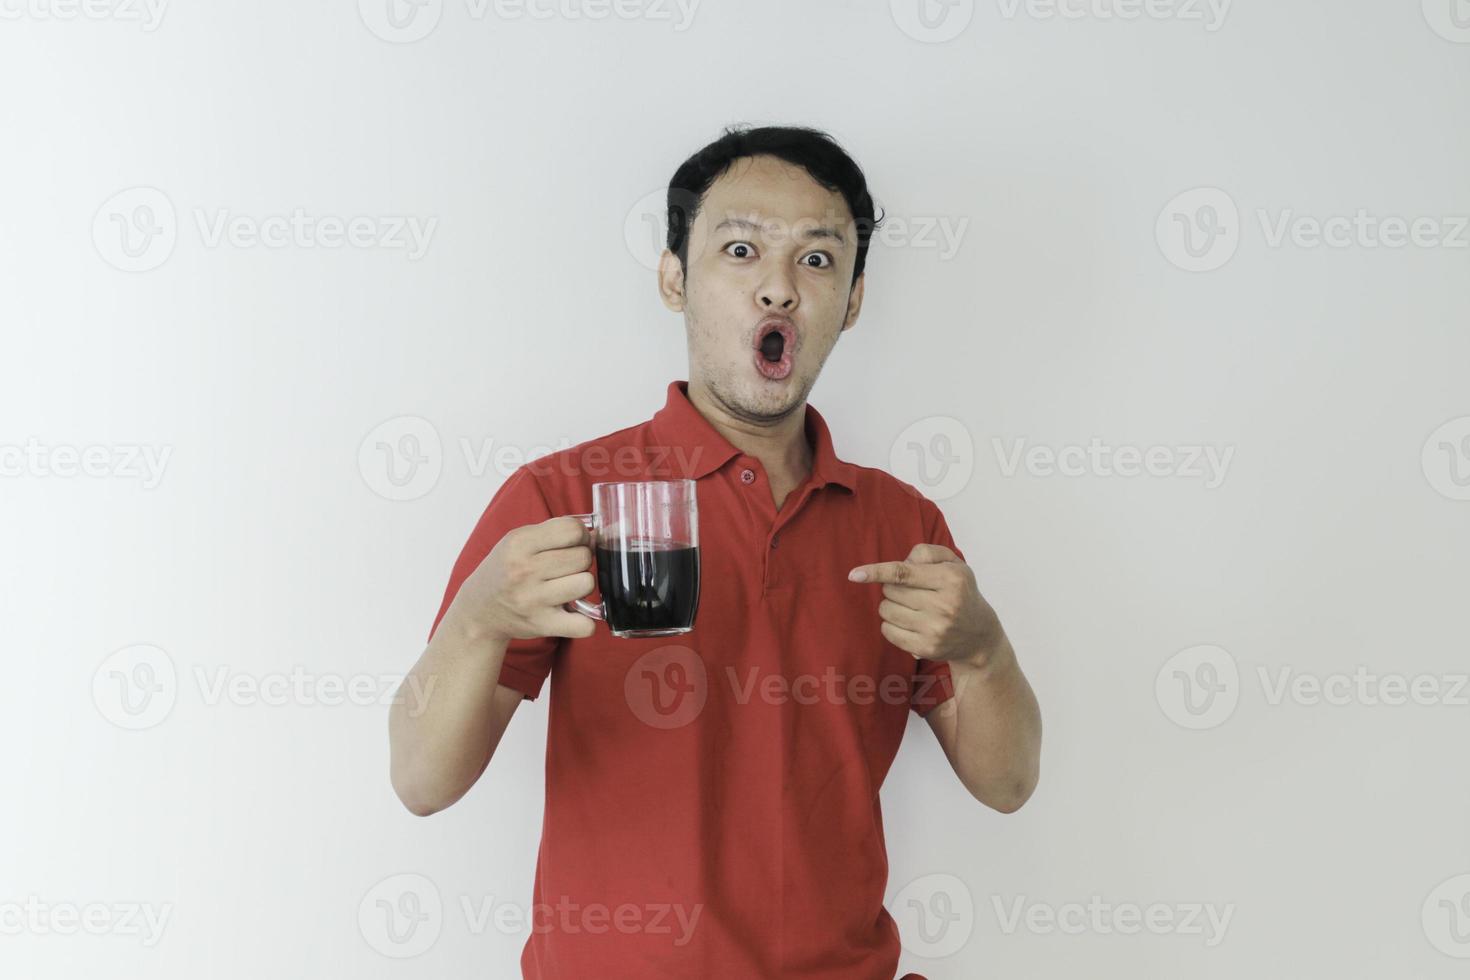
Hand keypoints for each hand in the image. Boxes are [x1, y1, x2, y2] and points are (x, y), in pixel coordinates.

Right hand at [452, 516, 597, 642]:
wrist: (479, 609)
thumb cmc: (506, 570)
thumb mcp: (519, 540)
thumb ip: (555, 531)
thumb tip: (597, 535)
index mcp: (519, 543)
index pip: (573, 530)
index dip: (580, 536)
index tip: (572, 545)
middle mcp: (524, 570)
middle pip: (583, 557)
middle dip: (580, 561)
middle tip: (565, 569)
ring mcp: (533, 600)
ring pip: (587, 584)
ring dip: (581, 586)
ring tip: (565, 587)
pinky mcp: (542, 625)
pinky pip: (584, 625)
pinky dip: (585, 622)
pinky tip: (572, 613)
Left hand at [847, 543, 1006, 669]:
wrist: (979, 635)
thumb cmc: (959, 591)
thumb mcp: (952, 563)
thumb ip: (926, 552)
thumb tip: (900, 564)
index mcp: (950, 579)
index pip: (903, 573)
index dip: (876, 572)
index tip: (854, 575)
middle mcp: (944, 605)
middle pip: (890, 591)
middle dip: (892, 588)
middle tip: (911, 591)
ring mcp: (935, 630)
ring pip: (886, 611)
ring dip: (891, 606)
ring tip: (911, 607)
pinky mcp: (927, 648)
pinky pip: (888, 632)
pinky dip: (891, 625)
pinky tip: (908, 623)